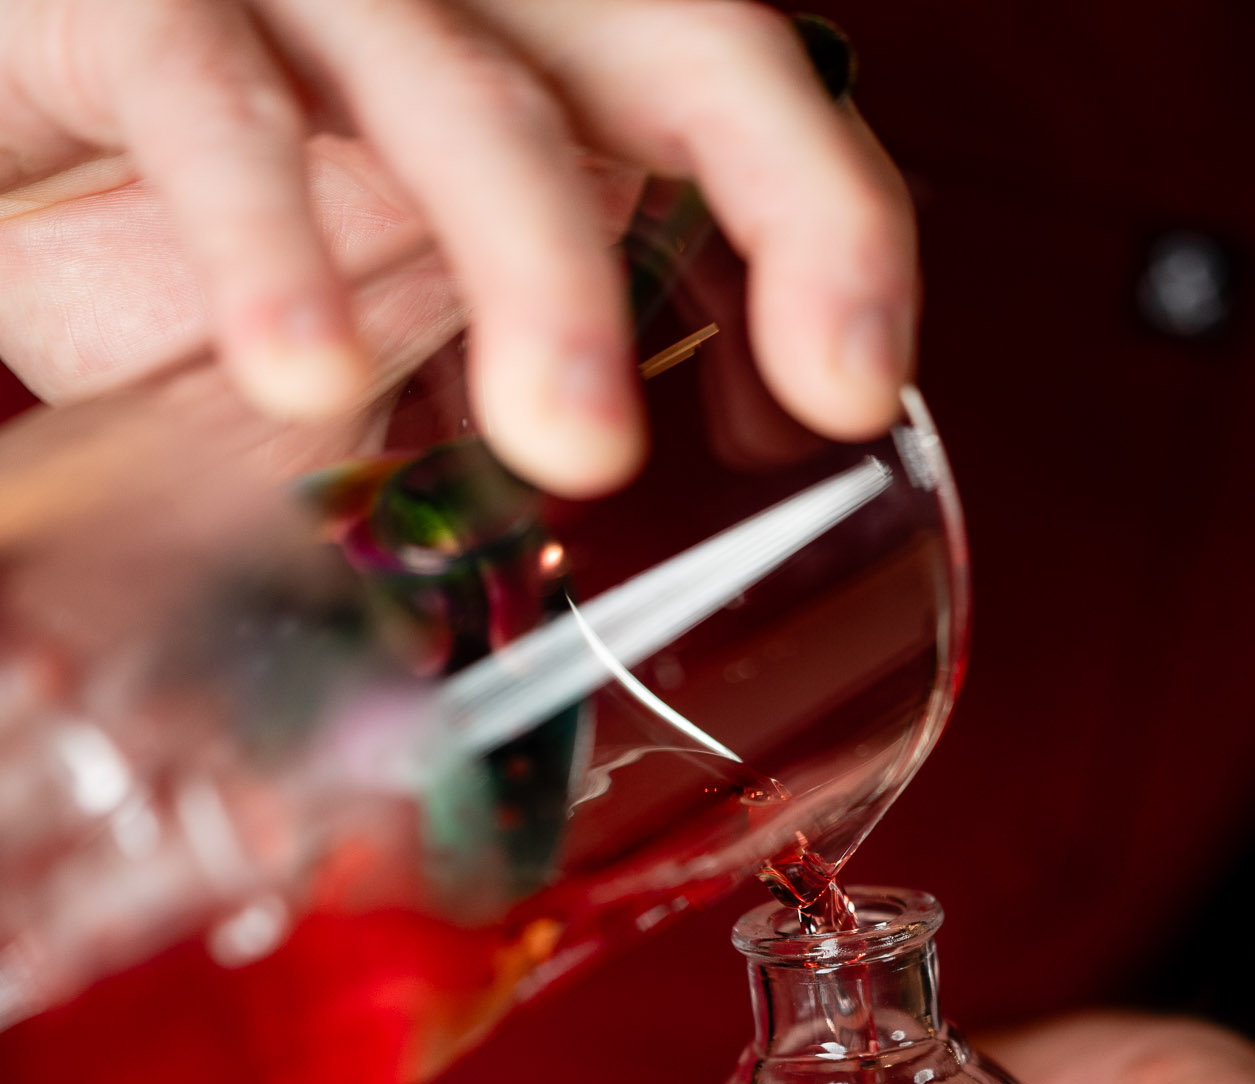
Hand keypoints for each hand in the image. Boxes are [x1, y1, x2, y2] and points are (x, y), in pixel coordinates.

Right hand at [0, 2, 914, 489]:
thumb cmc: (176, 206)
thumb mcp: (367, 311)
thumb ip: (481, 398)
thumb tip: (577, 578)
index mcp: (537, 46)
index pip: (742, 88)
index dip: (828, 217)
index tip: (857, 386)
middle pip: (669, 37)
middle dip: (774, 201)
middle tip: (825, 385)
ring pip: (459, 82)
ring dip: (535, 266)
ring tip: (578, 445)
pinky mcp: (122, 0)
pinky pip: (203, 99)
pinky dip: (263, 240)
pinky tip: (305, 375)